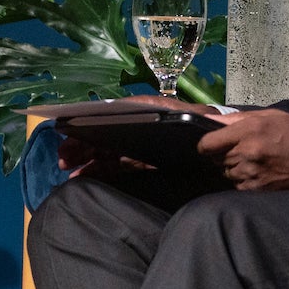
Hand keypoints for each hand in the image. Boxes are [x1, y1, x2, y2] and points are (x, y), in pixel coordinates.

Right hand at [54, 96, 214, 177]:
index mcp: (150, 111)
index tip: (73, 128)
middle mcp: (140, 125)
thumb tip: (192, 120)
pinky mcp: (141, 162)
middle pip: (106, 133)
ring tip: (68, 170)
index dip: (92, 120)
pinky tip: (83, 177)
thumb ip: (200, 121)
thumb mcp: (203, 121)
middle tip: (64, 157)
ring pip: (106, 150)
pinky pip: (115, 165)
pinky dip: (98, 170)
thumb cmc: (209, 130)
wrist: (224, 149)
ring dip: (86, 159)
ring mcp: (138, 145)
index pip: (116, 112)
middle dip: (83, 144)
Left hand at [195, 108, 288, 192]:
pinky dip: (241, 177)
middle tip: (235, 147)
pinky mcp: (258, 188)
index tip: (208, 142)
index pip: (207, 143)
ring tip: (249, 158)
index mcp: (249, 131)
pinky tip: (256, 169)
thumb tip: (212, 120)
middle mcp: (247, 153)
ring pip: (224, 171)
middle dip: (219, 152)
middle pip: (213, 157)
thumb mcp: (270, 115)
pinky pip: (236, 183)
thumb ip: (238, 118)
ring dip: (230, 165)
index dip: (203, 143)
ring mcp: (252, 173)